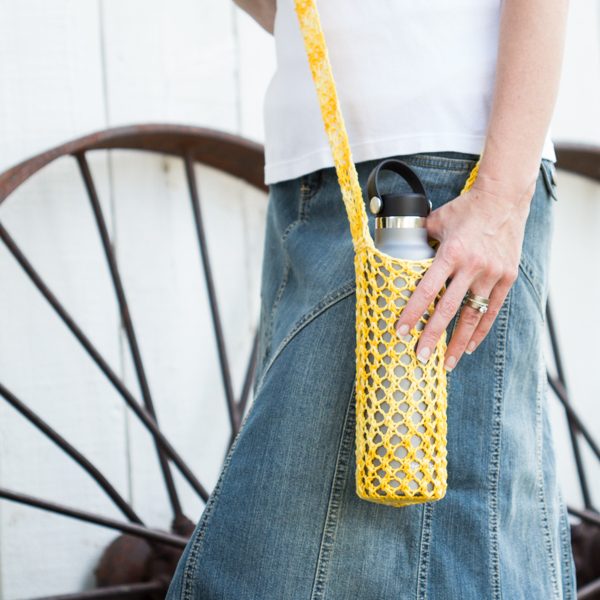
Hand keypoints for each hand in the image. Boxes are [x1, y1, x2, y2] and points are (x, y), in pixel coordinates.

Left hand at [394, 183, 533, 370]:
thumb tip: (399, 255)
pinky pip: (492, 310)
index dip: (413, 313)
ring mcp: (492, 274)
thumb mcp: (436, 222)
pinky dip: (480, 330)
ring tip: (446, 363)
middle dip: (432, 336)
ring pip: (472, 315)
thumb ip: (419, 241)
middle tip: (419, 356)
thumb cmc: (465, 210)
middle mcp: (473, 266)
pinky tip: (469, 346)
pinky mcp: (506, 277)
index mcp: (452, 253)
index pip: (427, 290)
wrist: (502, 199)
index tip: (401, 331)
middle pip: (448, 309)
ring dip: (458, 342)